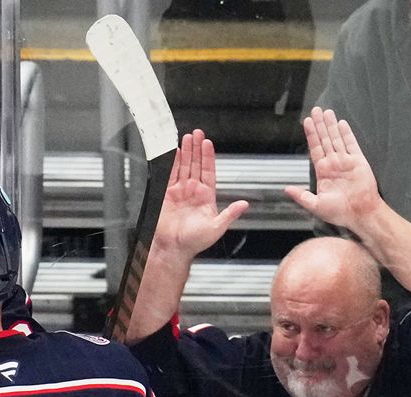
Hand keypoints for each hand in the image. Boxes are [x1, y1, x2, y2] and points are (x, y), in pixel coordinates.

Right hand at [154, 129, 249, 260]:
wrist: (174, 248)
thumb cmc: (194, 242)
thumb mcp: (217, 227)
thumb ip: (230, 214)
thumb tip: (244, 204)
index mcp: (206, 196)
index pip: (209, 171)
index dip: (208, 157)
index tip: (208, 144)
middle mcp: (193, 191)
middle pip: (196, 164)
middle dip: (196, 148)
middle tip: (197, 133)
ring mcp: (179, 192)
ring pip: (184, 166)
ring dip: (185, 152)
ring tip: (187, 138)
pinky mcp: (166, 195)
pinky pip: (169, 175)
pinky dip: (172, 163)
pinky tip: (174, 153)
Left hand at [284, 107, 382, 231]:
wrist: (360, 214)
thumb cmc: (339, 212)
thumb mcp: (316, 206)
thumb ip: (301, 196)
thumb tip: (286, 189)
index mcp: (322, 171)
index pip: (315, 149)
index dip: (311, 135)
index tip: (306, 122)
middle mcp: (333, 163)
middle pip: (325, 139)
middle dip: (320, 125)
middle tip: (315, 110)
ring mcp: (346, 161)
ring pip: (337, 139)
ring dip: (331, 125)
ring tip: (326, 112)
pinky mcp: (359, 161)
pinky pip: (352, 145)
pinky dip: (347, 134)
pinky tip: (341, 123)